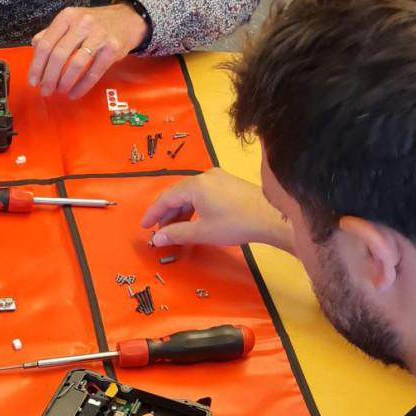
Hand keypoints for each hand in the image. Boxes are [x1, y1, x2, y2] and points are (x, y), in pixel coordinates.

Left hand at [28, 4, 146, 98]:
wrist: (128, 19)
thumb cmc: (96, 23)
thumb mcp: (72, 21)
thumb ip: (52, 34)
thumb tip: (35, 50)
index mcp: (67, 17)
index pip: (45, 44)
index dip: (36, 66)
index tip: (33, 81)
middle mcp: (82, 24)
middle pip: (58, 55)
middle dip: (49, 77)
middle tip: (45, 90)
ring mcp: (99, 35)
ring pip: (76, 64)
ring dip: (64, 82)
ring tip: (59, 91)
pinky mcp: (113, 48)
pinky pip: (94, 72)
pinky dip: (82, 86)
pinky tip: (75, 93)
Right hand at [141, 169, 291, 251]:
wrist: (271, 218)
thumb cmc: (234, 224)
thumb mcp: (201, 231)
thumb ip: (175, 234)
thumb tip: (156, 238)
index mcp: (194, 185)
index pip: (165, 198)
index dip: (153, 213)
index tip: (144, 227)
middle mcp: (204, 176)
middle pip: (178, 194)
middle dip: (167, 213)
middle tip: (160, 231)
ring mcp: (219, 177)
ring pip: (191, 193)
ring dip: (181, 210)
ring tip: (177, 228)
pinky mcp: (229, 183)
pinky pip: (204, 192)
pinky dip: (195, 206)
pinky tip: (196, 218)